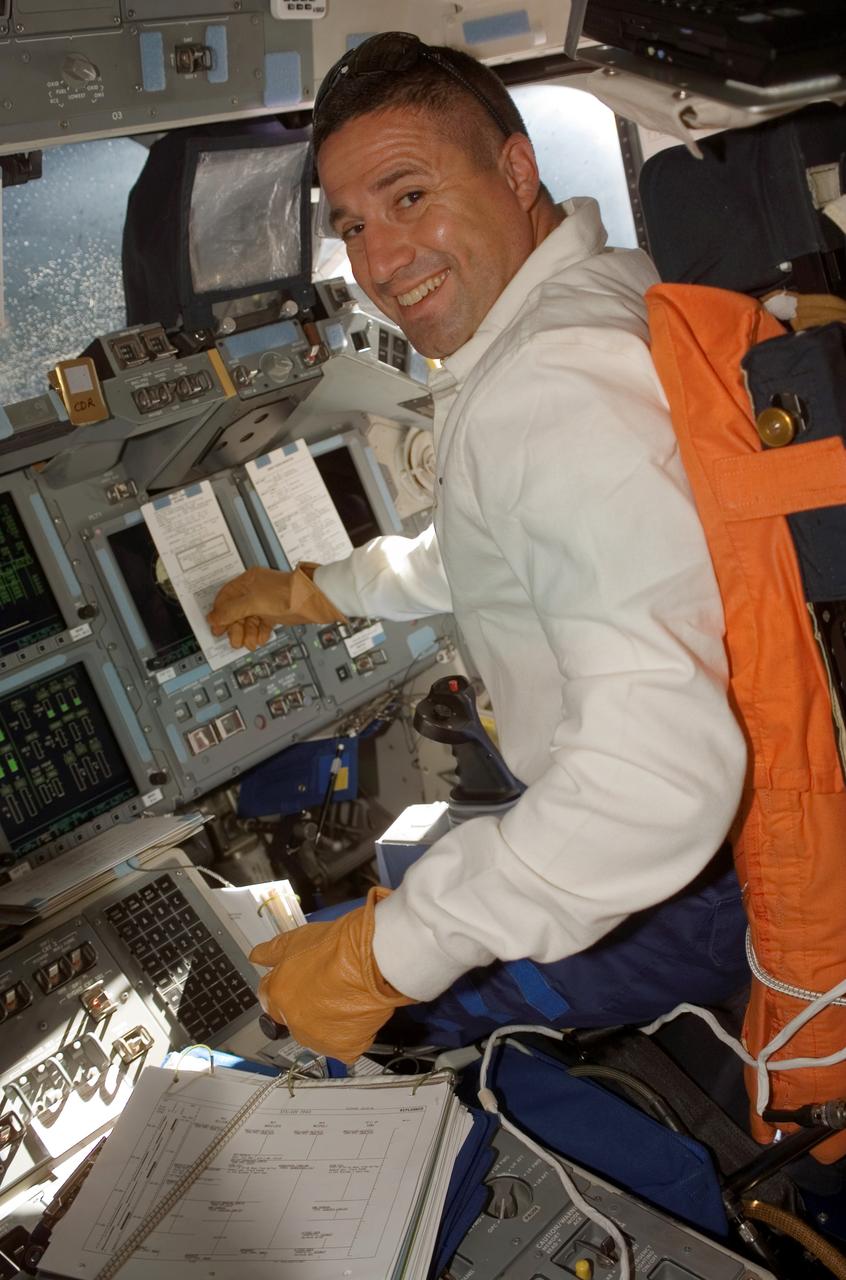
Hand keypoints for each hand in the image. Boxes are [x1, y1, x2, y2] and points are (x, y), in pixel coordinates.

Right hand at [207, 565, 342, 649]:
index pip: (225, 597)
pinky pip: (262, 624)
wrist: (314, 600)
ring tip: (250, 642)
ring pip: (249, 620)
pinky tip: (261, 639)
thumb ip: (232, 610)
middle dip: (235, 628)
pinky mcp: (275, 612)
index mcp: (247, 581)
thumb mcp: (253, 602)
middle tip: (235, 641)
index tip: (217, 629)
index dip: (220, 614)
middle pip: (236, 612)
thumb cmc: (287, 594)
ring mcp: (265, 602)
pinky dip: (260, 633)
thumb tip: (213, 617)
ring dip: (248, 633)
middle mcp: (255, 590)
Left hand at [249, 888, 414, 1062]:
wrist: (372, 959)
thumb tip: (256, 956)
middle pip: (294, 1017)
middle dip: (307, 1005)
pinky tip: (356, 1013)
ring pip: (317, 1033)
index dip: (287, 986)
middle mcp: (293, 1020)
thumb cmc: (339, 947)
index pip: (271, 997)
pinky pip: (343, 1046)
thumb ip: (271, 951)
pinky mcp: (343, 1048)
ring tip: (345, 998)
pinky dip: (350, 1034)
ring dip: (326, 1022)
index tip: (300, 982)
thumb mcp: (296, 938)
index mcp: (278, 994)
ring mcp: (318, 1037)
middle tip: (328, 987)